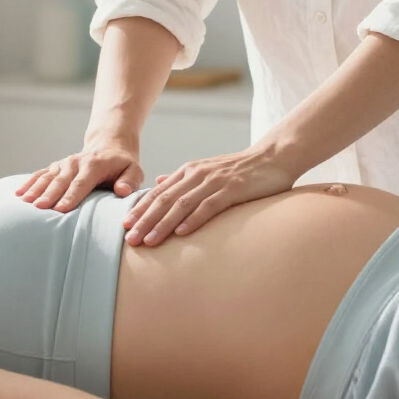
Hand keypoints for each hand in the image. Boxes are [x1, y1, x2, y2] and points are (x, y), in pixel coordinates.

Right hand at [16, 141, 144, 212]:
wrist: (109, 146)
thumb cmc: (123, 165)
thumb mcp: (134, 170)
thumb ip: (130, 180)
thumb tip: (121, 191)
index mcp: (95, 164)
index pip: (81, 183)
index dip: (71, 196)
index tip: (61, 209)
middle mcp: (76, 162)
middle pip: (61, 181)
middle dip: (49, 194)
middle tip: (39, 208)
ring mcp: (64, 164)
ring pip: (48, 177)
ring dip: (35, 189)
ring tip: (25, 201)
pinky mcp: (56, 167)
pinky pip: (40, 174)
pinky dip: (29, 183)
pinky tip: (18, 193)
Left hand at [122, 149, 296, 246]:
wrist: (273, 157)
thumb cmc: (239, 170)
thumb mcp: (206, 171)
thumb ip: (182, 179)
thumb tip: (157, 183)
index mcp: (189, 171)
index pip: (159, 192)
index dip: (141, 209)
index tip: (124, 225)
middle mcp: (197, 175)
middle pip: (165, 200)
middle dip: (145, 220)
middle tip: (130, 239)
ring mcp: (214, 181)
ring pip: (182, 204)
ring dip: (163, 224)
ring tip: (149, 241)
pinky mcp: (232, 189)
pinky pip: (209, 206)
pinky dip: (193, 219)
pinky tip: (181, 233)